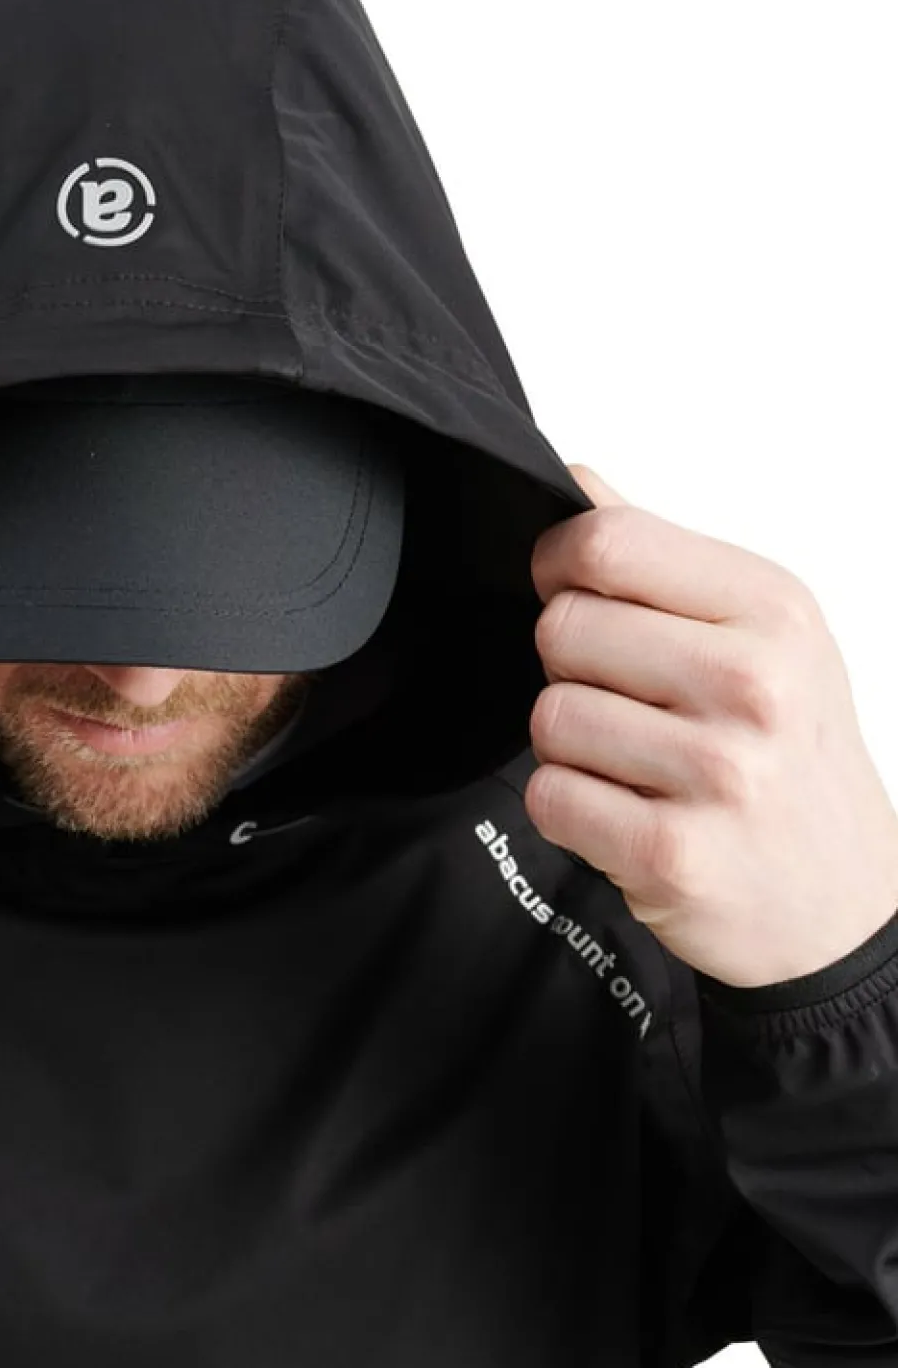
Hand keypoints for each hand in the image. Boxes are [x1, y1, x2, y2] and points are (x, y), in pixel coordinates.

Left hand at [524, 465, 897, 988]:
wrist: (840, 904)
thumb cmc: (790, 759)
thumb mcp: (759, 637)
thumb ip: (658, 558)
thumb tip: (577, 481)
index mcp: (772, 611)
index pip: (605, 541)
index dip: (558, 567)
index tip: (572, 594)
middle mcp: (754, 684)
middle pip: (561, 629)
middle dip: (569, 667)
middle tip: (625, 704)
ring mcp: (719, 773)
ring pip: (547, 716)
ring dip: (570, 746)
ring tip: (634, 766)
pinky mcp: (673, 853)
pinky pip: (549, 796)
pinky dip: (568, 808)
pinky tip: (625, 814)